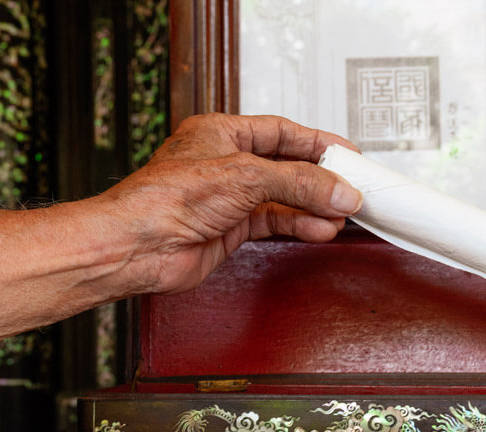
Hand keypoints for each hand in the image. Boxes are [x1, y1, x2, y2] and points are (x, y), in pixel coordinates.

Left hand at [96, 113, 362, 294]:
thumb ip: (298, 182)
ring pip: (283, 198)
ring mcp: (228, 199)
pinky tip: (318, 228)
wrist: (136, 245)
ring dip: (313, 207)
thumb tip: (338, 188)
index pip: (281, 131)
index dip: (316, 142)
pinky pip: (274, 223)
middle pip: (286, 167)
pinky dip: (298, 225)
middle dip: (320, 180)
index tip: (346, 153)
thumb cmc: (164, 199)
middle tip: (349, 187)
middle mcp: (225, 164)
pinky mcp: (228, 229)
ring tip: (339, 213)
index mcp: (221, 133)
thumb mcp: (245, 176)